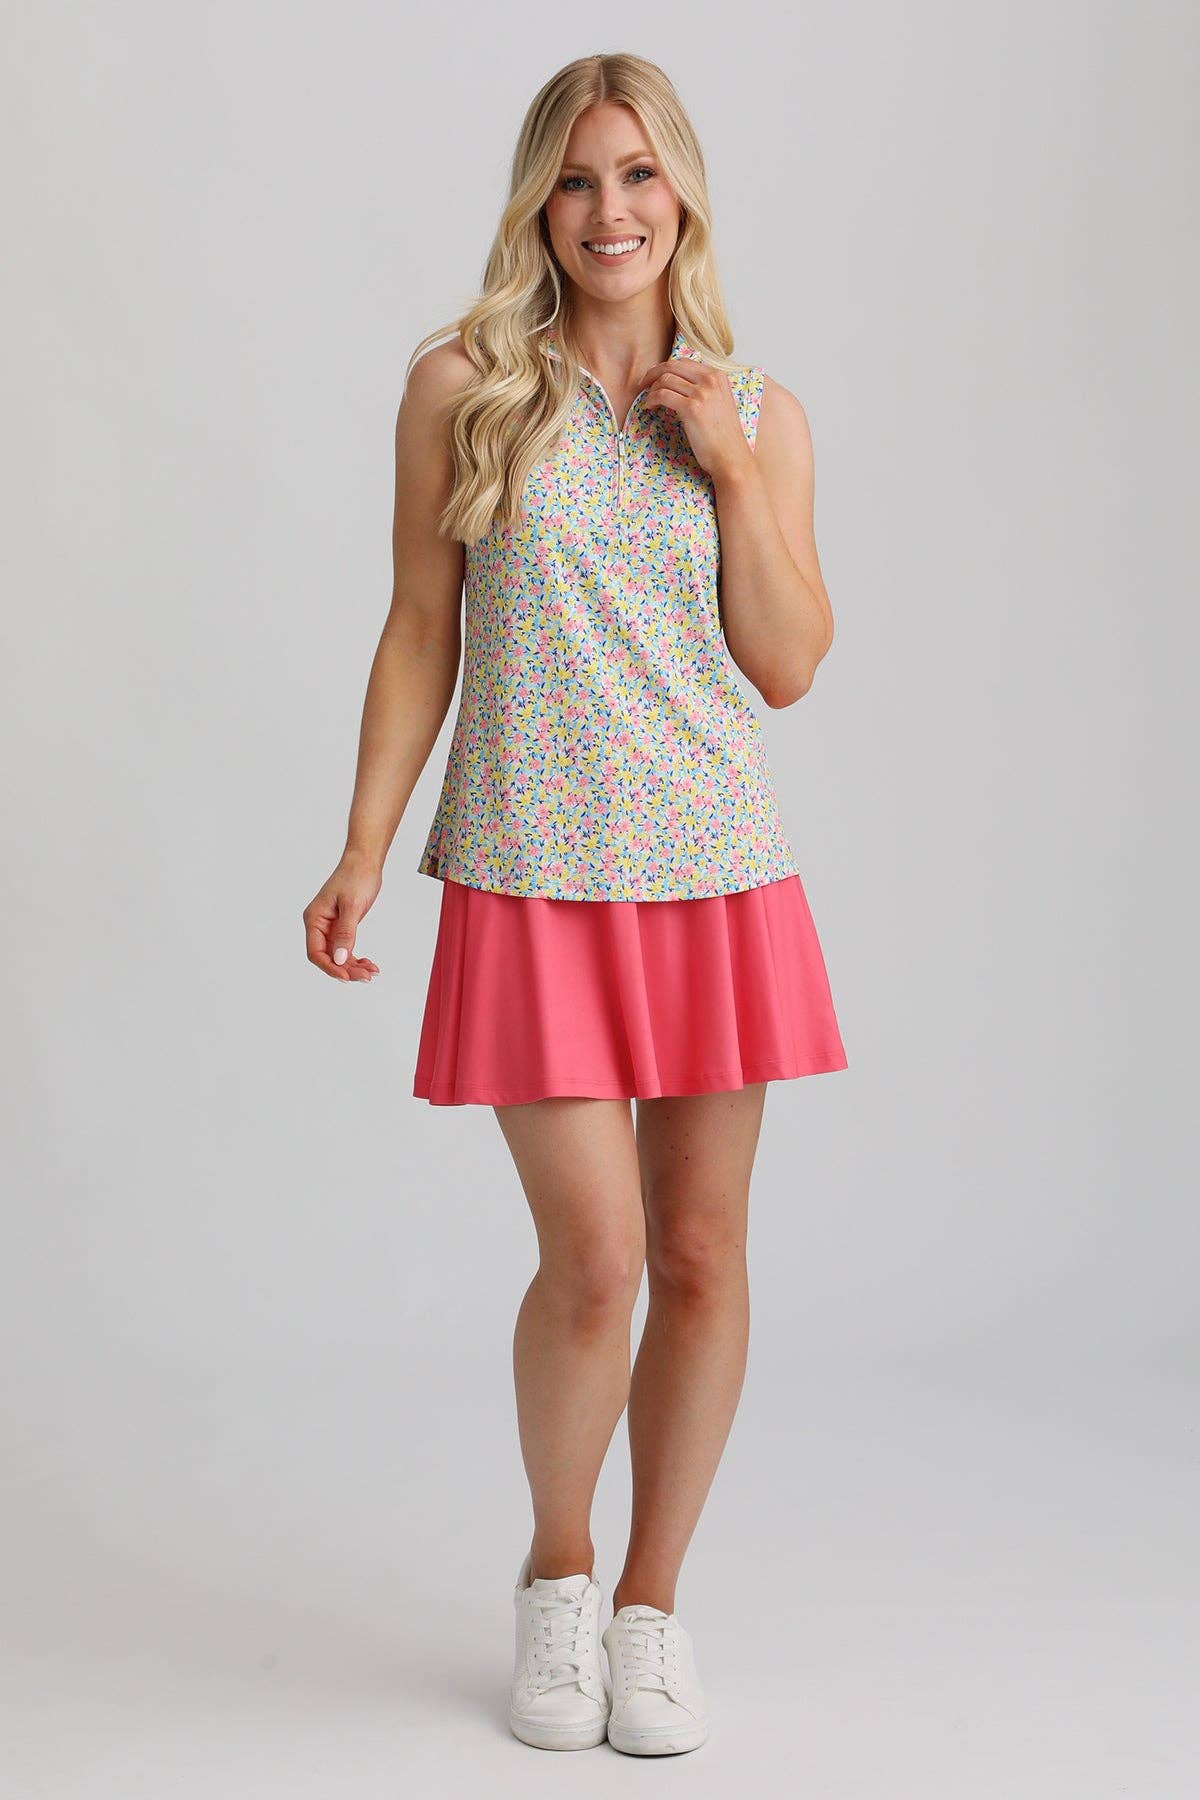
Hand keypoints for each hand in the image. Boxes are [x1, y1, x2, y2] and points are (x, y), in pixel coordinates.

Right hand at [303, 850, 381, 981]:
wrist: (365, 862)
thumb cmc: (356, 877)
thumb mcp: (352, 906)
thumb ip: (345, 934)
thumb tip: (338, 959)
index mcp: (314, 919)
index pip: (315, 952)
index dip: (330, 967)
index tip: (348, 977)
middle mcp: (319, 925)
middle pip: (327, 957)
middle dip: (346, 969)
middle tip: (367, 976)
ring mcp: (330, 927)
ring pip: (337, 956)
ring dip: (353, 966)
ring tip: (372, 972)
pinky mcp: (341, 926)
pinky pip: (345, 948)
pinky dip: (356, 958)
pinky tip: (369, 963)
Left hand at [639, 356, 753, 483]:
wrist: (731, 457)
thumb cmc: (724, 437)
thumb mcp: (719, 403)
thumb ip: (705, 390)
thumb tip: (680, 384)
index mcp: (717, 376)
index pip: (684, 362)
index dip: (665, 368)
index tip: (655, 378)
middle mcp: (710, 380)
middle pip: (672, 366)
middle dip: (653, 373)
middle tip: (643, 384)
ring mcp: (701, 393)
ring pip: (665, 379)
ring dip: (651, 389)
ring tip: (648, 401)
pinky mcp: (691, 408)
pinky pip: (662, 395)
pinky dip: (651, 399)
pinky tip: (649, 407)